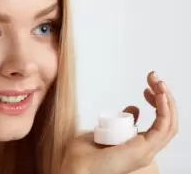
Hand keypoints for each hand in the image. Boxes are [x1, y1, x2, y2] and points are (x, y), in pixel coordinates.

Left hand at [61, 71, 177, 173]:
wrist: (75, 170)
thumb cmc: (82, 157)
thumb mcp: (103, 132)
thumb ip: (120, 121)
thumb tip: (134, 109)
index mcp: (137, 146)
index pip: (159, 123)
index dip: (157, 103)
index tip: (147, 87)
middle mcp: (145, 149)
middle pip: (167, 121)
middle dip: (164, 97)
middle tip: (155, 78)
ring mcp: (145, 151)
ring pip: (169, 123)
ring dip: (167, 99)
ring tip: (158, 81)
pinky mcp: (143, 150)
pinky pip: (163, 128)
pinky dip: (165, 109)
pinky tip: (159, 93)